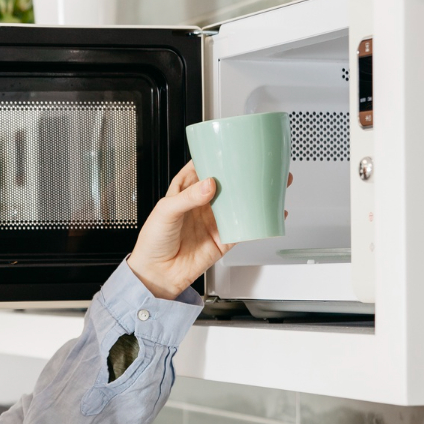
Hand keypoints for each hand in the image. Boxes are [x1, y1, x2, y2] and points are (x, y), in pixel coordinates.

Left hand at [127, 162, 290, 299]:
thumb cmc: (153, 242)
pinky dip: (258, 220)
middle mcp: (201, 204)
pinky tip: (269, 212)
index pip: (203, 168)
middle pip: (226, 184)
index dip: (216, 157)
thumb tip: (208, 184)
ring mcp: (214, 221)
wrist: (157, 275)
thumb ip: (187, 198)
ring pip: (238, 203)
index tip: (230, 148)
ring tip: (271, 182)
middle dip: (242, 173)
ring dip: (254, 194)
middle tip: (259, 162)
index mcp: (184, 192)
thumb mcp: (165, 212)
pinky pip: (244, 228)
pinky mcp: (223, 239)